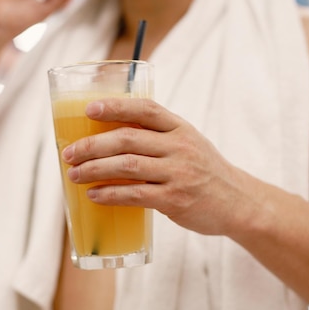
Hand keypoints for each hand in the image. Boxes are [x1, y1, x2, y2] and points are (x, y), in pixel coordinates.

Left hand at [61, 98, 252, 235]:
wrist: (239, 203)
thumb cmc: (205, 172)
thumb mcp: (189, 144)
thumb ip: (159, 138)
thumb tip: (109, 138)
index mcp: (181, 128)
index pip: (145, 109)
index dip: (115, 106)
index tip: (89, 109)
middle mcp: (180, 146)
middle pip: (128, 139)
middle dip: (92, 145)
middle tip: (69, 153)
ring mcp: (178, 173)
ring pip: (127, 166)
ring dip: (95, 169)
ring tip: (74, 175)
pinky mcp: (175, 199)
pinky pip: (135, 195)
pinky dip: (110, 194)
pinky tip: (94, 195)